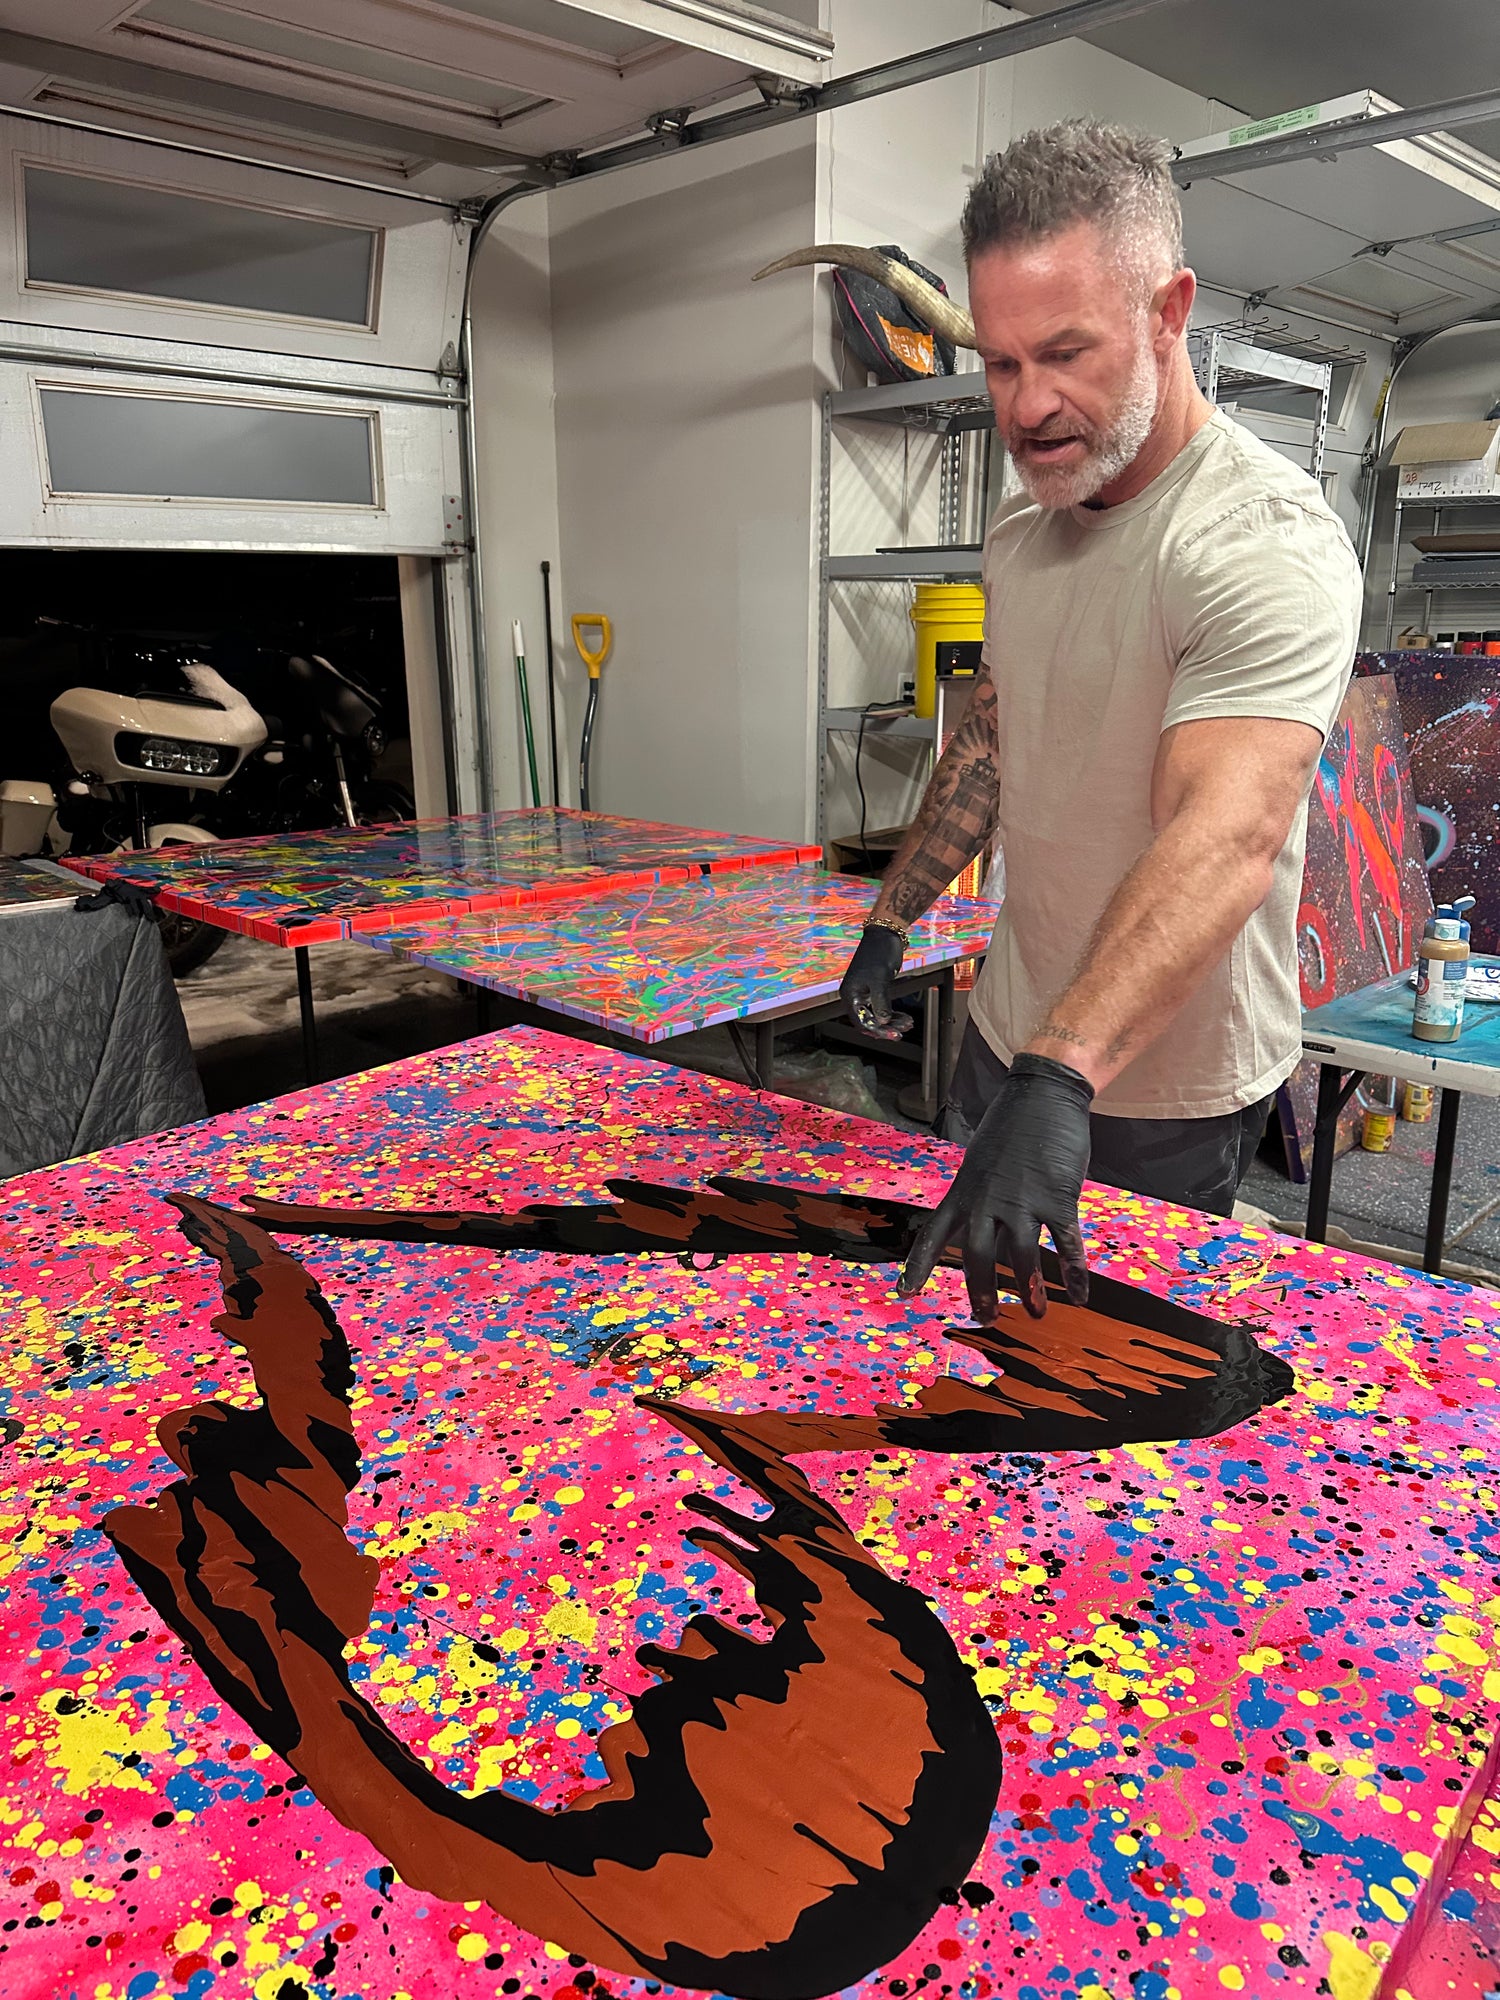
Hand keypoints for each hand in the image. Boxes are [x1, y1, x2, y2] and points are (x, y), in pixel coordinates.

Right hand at [839, 924, 912, 1039]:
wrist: (885, 935)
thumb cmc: (879, 954)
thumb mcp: (880, 980)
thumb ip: (880, 1003)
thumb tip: (883, 1022)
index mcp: (850, 994)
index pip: (861, 1021)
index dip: (877, 1031)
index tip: (893, 1035)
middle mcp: (855, 996)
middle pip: (869, 1021)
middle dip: (886, 1027)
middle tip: (901, 1033)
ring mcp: (864, 993)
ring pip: (877, 1015)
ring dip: (892, 1021)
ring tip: (908, 1023)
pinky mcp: (875, 990)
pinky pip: (882, 1007)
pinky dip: (893, 1013)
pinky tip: (904, 1017)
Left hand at [899, 1052, 1092, 1319]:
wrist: (1044, 1093)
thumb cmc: (1013, 1127)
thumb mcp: (982, 1161)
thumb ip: (982, 1198)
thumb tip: (990, 1233)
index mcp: (964, 1191)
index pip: (934, 1234)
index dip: (919, 1266)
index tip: (905, 1293)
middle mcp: (988, 1200)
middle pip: (979, 1257)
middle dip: (982, 1292)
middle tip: (987, 1319)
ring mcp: (1023, 1200)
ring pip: (1022, 1257)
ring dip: (1030, 1291)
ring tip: (1038, 1314)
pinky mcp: (1058, 1198)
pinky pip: (1066, 1245)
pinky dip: (1074, 1273)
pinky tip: (1079, 1295)